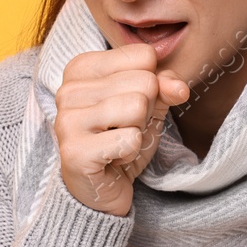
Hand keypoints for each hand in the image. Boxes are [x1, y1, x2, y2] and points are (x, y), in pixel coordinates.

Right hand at [55, 42, 188, 216]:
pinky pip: (130, 139)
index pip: (144, 56)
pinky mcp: (75, 151)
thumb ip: (165, 86)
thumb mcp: (148, 105)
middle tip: (123, 130)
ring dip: (138, 132)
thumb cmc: (121, 140)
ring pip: (137, 107)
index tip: (128, 108)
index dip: (150, 85)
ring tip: (119, 143)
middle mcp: (68, 90)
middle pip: (144, 82)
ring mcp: (67, 120)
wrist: (100, 189)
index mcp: (81, 69)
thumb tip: (180, 88)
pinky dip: (131, 153)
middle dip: (145, 112)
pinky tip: (113, 159)